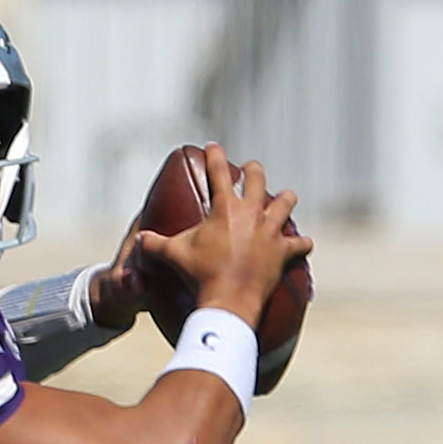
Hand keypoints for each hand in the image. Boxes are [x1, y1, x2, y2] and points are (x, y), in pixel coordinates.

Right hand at [132, 145, 306, 320]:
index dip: (215, 156)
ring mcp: (271, 231)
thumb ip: (155, 243)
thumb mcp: (174, 255)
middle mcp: (252, 213)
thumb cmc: (200, 273)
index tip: (213, 146)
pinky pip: (300, 244)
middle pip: (258, 179)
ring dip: (285, 199)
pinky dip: (301, 244)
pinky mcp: (284, 251)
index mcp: (225, 209)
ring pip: (285, 203)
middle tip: (251, 169)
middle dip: (254, 171)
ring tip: (285, 198)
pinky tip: (303, 243)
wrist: (228, 297)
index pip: (218, 173)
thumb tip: (139, 238)